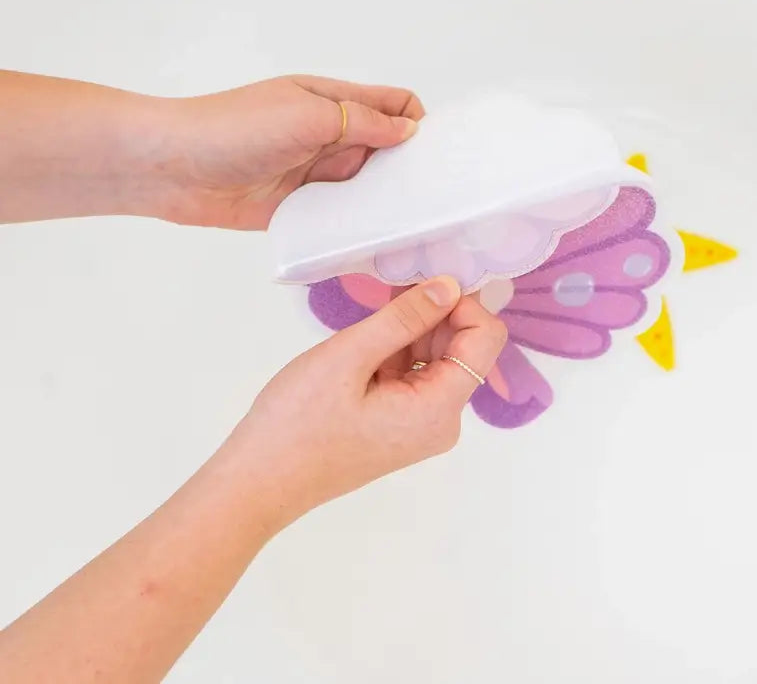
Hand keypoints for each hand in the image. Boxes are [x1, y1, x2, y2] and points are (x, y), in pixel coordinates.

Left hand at [157, 74, 423, 228]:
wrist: (172, 167)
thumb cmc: (238, 128)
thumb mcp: (308, 115)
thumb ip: (361, 122)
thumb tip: (410, 130)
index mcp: (333, 101)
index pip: (392, 104)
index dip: (418, 122)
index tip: (435, 154)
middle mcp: (329, 136)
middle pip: (385, 148)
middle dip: (408, 167)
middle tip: (434, 198)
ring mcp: (314, 173)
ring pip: (364, 185)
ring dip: (383, 200)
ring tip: (413, 225)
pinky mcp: (299, 207)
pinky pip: (337, 215)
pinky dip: (355, 224)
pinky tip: (376, 241)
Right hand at [219, 277, 507, 531]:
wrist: (259, 480)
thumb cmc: (298, 421)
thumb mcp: (350, 356)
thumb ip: (405, 318)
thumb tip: (450, 286)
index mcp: (440, 409)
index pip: (485, 339)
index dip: (461, 303)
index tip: (419, 286)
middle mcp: (443, 422)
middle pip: (463, 348)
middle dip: (430, 317)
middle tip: (382, 302)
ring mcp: (423, 427)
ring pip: (436, 359)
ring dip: (408, 335)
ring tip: (361, 336)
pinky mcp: (403, 426)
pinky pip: (415, 377)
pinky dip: (395, 354)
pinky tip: (360, 353)